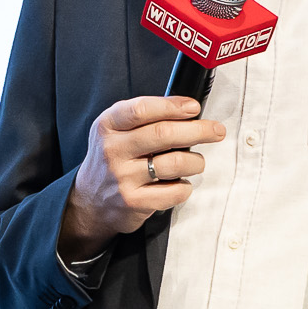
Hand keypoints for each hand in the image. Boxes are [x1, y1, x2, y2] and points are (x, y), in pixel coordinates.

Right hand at [59, 94, 229, 255]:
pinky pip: (175, 191)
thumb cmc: (114, 158)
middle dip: (199, 130)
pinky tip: (178, 183)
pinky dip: (185, 186)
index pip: (142, 109)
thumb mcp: (115, 129)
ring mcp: (122, 177)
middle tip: (216, 131)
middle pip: (164, 134)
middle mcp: (112, 150)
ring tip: (195, 162)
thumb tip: (188, 109)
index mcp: (108, 126)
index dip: (173, 106)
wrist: (90, 200)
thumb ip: (144, 117)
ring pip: (176, 163)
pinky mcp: (134, 202)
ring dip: (196, 161)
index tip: (193, 108)